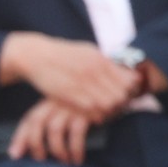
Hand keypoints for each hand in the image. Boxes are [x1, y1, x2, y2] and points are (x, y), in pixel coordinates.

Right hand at [0, 33, 140, 119]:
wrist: (36, 55)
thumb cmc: (65, 54)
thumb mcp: (89, 52)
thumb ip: (108, 64)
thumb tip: (130, 76)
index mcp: (101, 59)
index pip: (129, 81)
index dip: (131, 90)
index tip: (128, 94)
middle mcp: (94, 70)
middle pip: (121, 94)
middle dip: (122, 102)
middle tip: (118, 105)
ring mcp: (81, 82)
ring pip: (108, 104)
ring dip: (109, 109)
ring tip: (106, 109)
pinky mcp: (67, 94)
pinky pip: (90, 109)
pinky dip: (95, 113)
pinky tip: (94, 113)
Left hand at [9, 98, 98, 163]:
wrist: (120, 86)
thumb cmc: (95, 99)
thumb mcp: (74, 104)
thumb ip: (60, 115)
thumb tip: (45, 140)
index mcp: (52, 99)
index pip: (30, 118)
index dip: (20, 137)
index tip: (14, 154)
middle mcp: (59, 101)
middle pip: (37, 123)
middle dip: (34, 145)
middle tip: (39, 160)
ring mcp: (72, 105)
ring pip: (54, 131)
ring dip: (56, 150)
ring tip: (63, 161)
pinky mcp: (88, 112)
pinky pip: (76, 135)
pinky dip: (75, 150)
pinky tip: (78, 159)